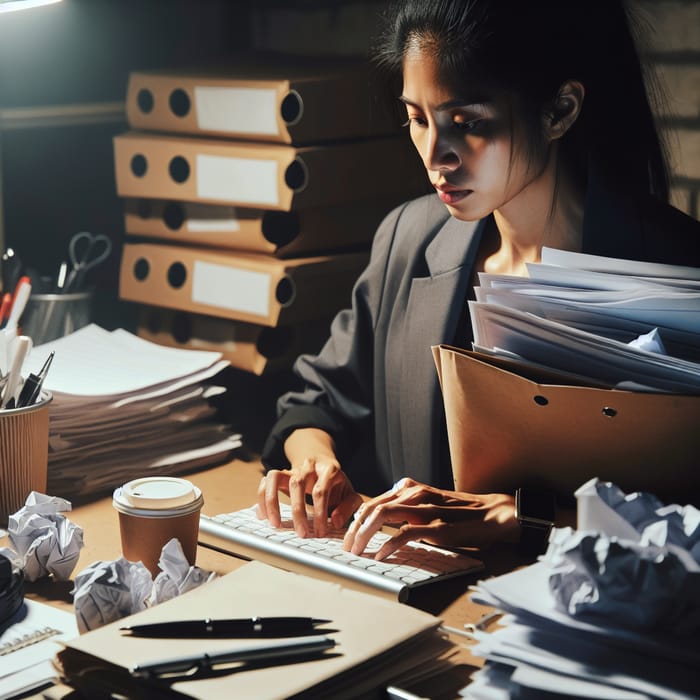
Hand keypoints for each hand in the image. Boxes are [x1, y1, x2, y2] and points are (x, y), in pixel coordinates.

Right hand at [256, 428, 361, 537]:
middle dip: (298, 511)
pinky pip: (266, 481)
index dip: (320, 512)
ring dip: (272, 501)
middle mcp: (308, 465)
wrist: (322, 463)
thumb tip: (336, 521)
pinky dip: (262, 498)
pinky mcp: (280, 473)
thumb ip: (348, 507)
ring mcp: (292, 468)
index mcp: (328, 469)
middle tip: (301, 534)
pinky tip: (264, 516)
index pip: (321, 489)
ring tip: (275, 524)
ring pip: (276, 477)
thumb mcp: (349, 493)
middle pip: (298, 483)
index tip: (320, 532)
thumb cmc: (336, 483)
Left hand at [342, 477, 518, 559]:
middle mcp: (414, 494)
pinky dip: (388, 544)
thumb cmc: (462, 512)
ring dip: (365, 535)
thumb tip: (387, 518)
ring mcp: (424, 509)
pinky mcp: (435, 527)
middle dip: (355, 529)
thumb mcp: (431, 502)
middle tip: (348, 547)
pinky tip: (380, 554)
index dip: (357, 520)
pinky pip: (404, 533)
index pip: (374, 502)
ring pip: (382, 516)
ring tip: (357, 551)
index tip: (349, 536)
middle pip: (372, 508)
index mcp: (411, 489)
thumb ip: (410, 506)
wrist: (493, 514)